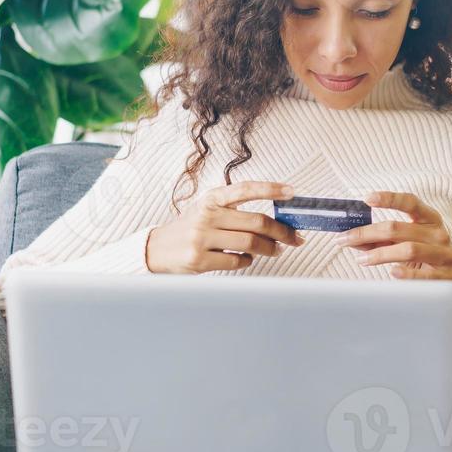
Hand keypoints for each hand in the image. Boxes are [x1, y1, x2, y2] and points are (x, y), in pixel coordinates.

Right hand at [146, 181, 303, 273]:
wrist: (156, 249)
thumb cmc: (190, 228)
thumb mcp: (207, 209)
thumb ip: (234, 211)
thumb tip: (275, 221)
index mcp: (211, 198)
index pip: (245, 189)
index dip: (271, 189)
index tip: (292, 192)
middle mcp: (206, 215)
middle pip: (256, 222)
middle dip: (282, 232)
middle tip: (294, 238)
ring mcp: (202, 238)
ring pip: (250, 243)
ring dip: (270, 249)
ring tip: (276, 250)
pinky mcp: (199, 260)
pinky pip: (237, 262)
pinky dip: (248, 261)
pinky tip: (247, 259)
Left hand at [341, 191, 451, 292]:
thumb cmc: (423, 253)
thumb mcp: (406, 240)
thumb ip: (380, 238)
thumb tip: (351, 237)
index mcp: (430, 218)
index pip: (410, 202)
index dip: (389, 198)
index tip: (367, 198)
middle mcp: (438, 232)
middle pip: (398, 228)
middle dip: (367, 233)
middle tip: (344, 239)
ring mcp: (443, 253)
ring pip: (408, 249)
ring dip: (380, 253)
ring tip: (362, 259)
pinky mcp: (444, 275)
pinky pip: (422, 274)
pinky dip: (406, 273)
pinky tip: (392, 272)